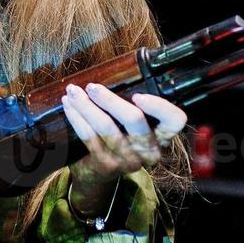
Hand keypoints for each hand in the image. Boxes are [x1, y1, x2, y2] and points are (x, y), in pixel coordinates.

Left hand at [60, 82, 186, 193]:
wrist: (99, 175)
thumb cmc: (120, 138)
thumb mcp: (135, 127)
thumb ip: (136, 105)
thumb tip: (120, 67)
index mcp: (162, 136)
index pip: (175, 120)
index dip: (159, 107)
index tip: (138, 95)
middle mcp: (148, 150)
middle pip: (134, 120)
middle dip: (110, 100)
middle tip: (92, 87)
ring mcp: (127, 159)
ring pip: (106, 127)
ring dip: (85, 106)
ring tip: (73, 91)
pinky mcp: (105, 164)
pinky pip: (88, 136)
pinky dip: (76, 117)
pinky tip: (68, 105)